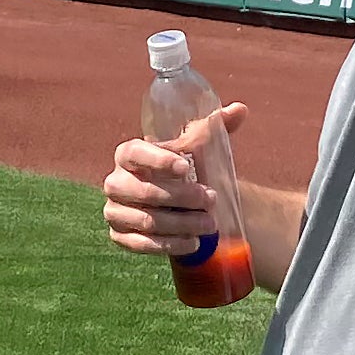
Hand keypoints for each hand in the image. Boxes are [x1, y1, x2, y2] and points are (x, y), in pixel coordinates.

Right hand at [103, 103, 247, 257]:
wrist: (174, 203)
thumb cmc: (185, 170)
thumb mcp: (198, 147)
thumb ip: (216, 127)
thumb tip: (240, 110)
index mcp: (128, 154)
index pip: (136, 153)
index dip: (159, 160)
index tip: (187, 168)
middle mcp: (115, 181)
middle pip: (146, 192)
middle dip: (182, 198)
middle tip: (211, 200)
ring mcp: (115, 210)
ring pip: (147, 220)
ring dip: (182, 224)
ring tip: (209, 224)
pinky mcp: (119, 235)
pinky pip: (141, 244)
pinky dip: (169, 245)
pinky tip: (193, 243)